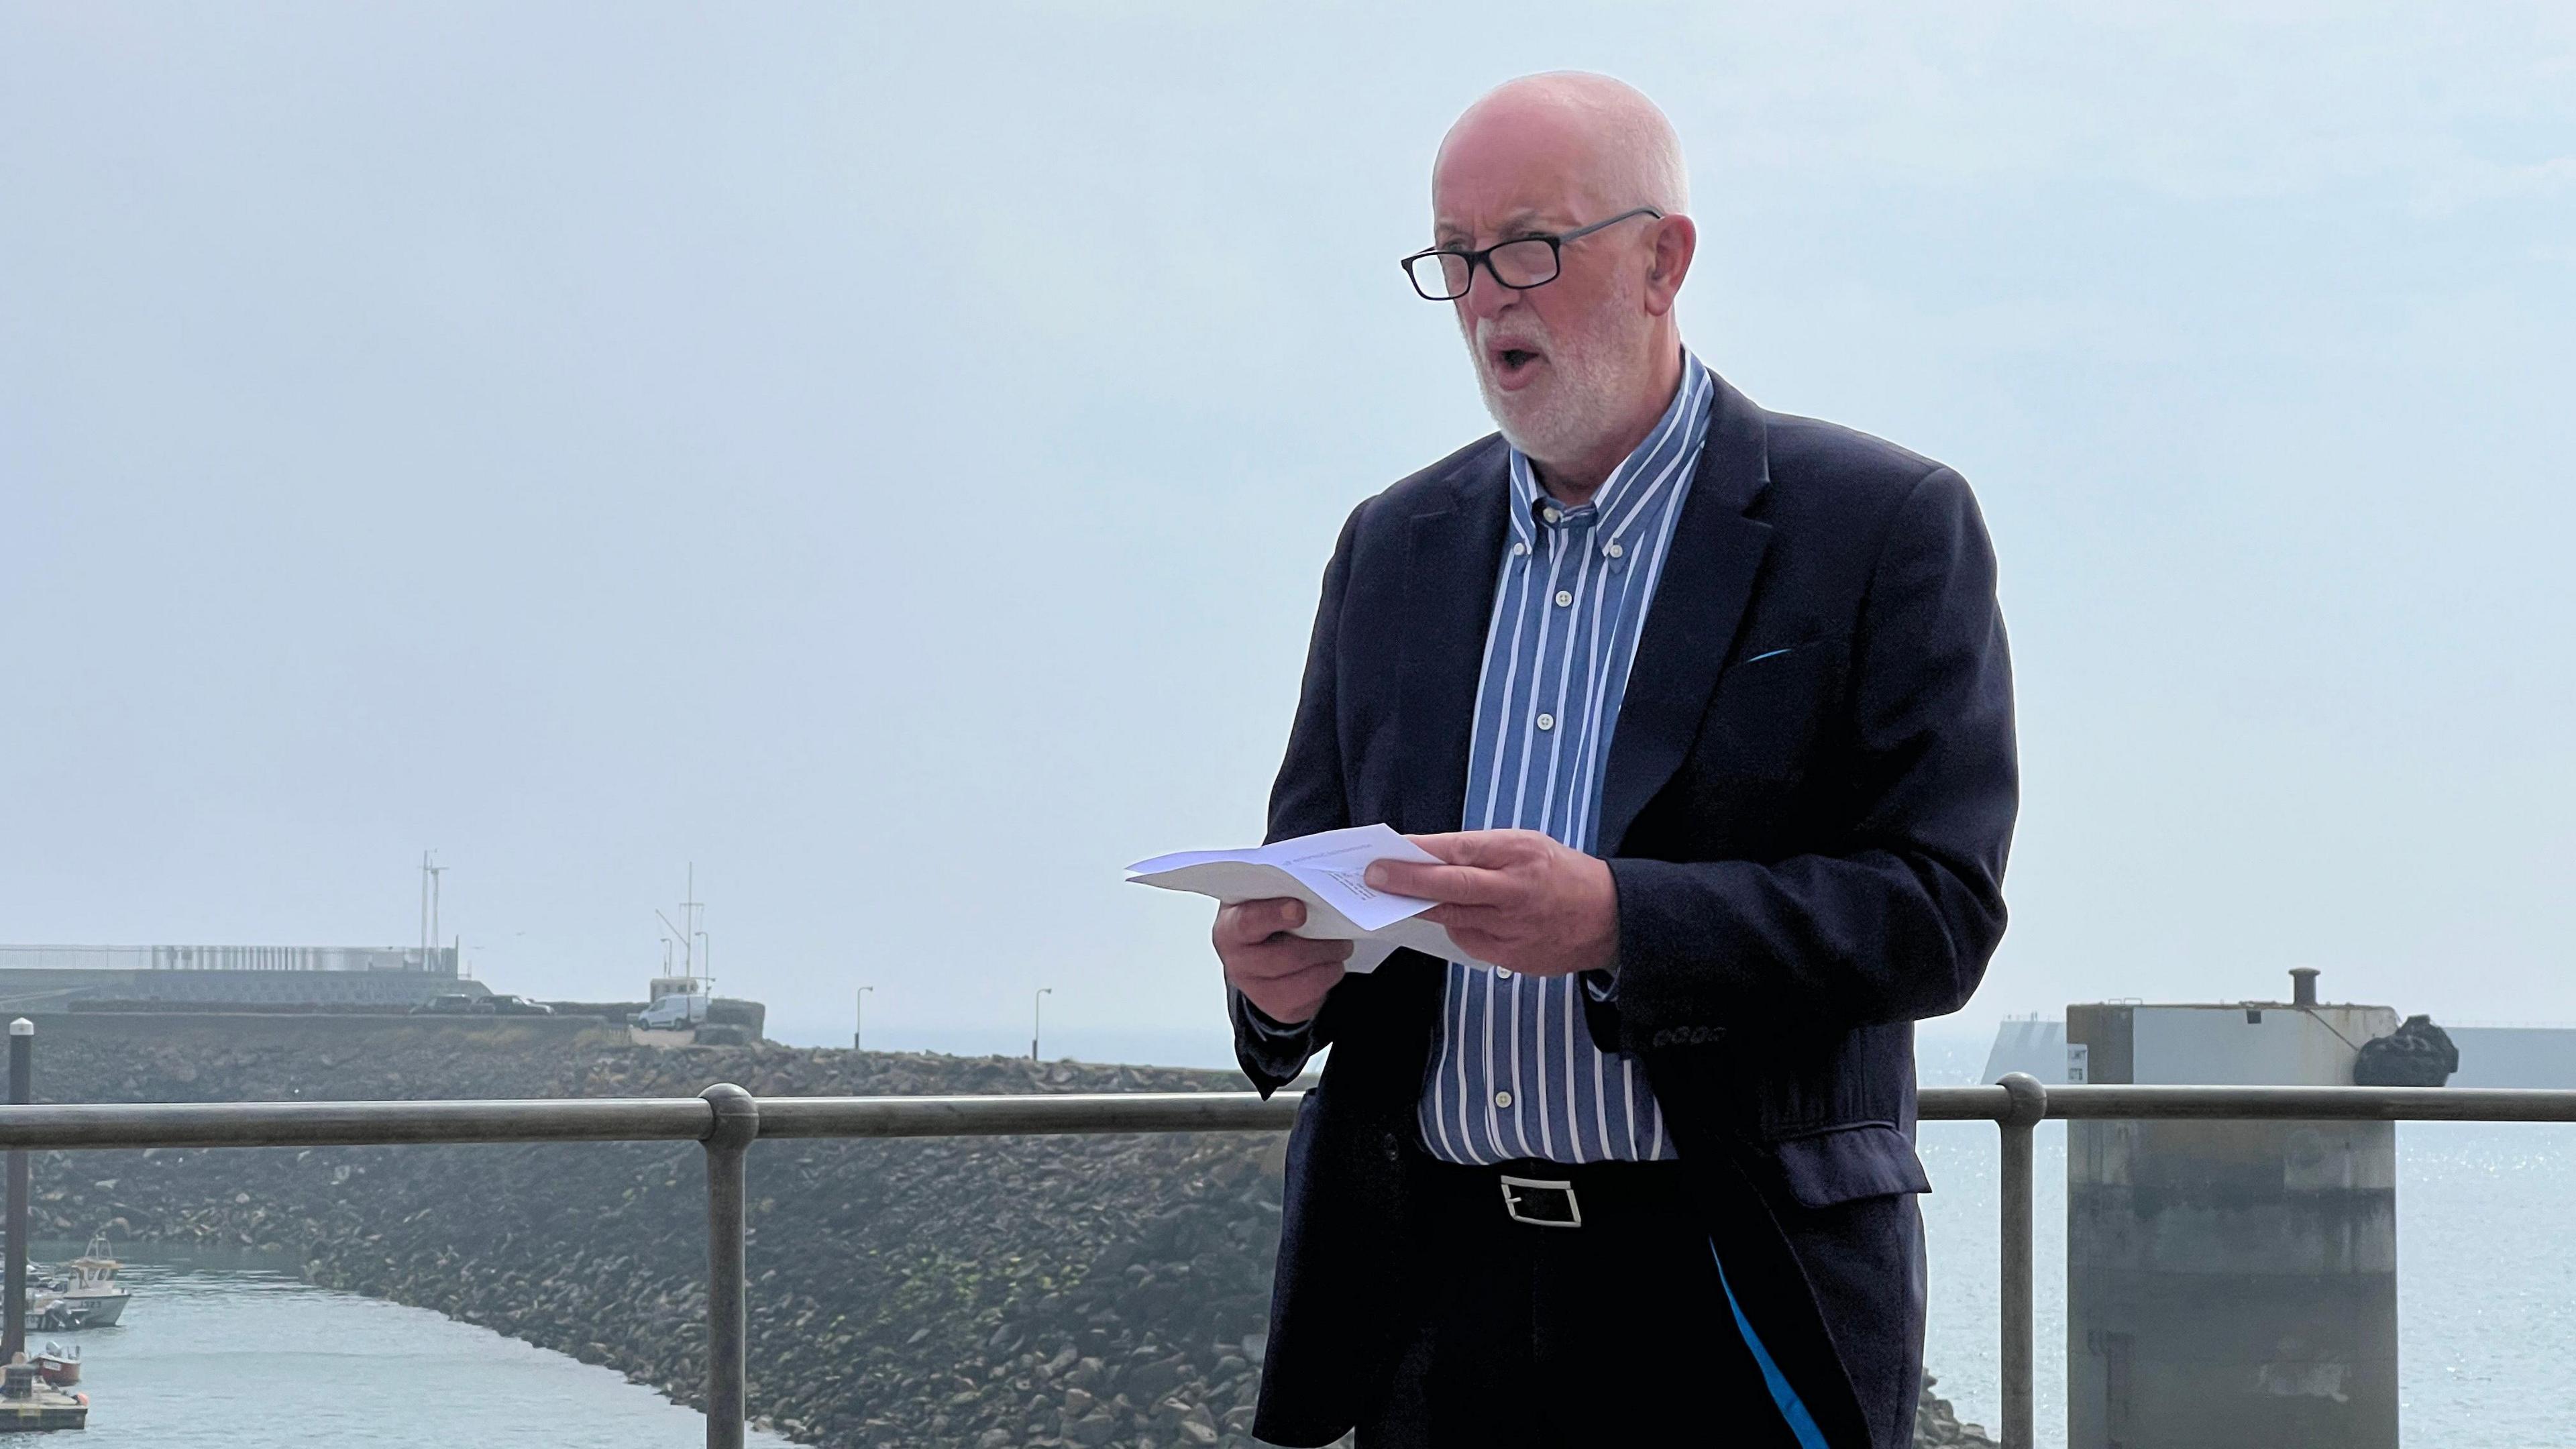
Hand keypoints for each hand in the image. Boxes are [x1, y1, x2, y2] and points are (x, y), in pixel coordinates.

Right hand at [1215, 898, 1351, 1025]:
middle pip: (1281, 957)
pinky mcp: (1276, 1006)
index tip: (1299, 910)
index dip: (1273, 916)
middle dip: (1317, 945)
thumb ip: (1281, 889)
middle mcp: (1237, 960)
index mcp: (1230, 926)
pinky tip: (1332, 965)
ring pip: (1299, 979)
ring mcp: (1255, 987)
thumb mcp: (1265, 897)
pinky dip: (1327, 978)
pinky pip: (1309, 997)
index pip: (1247, 922)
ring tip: (1342, 947)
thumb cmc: (1267, 915)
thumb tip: (1316, 883)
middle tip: (1341, 932)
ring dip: (1328, 962)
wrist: (1261, 951)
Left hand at [1364, 830, 1618, 977]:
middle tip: (1374, 878)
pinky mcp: (1511, 957)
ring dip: (1422, 908)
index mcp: (1519, 854)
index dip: (1420, 854)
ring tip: (1396, 899)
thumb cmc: (1562, 873)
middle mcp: (1514, 891)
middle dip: (1407, 883)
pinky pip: (1469, 941)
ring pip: (1453, 919)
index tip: (1387, 852)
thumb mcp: (1527, 845)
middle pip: (1451, 888)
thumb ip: (1481, 851)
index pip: (1459, 851)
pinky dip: (1456, 928)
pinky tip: (1453, 918)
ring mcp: (1513, 928)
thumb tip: (1428, 856)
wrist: (1609, 917)